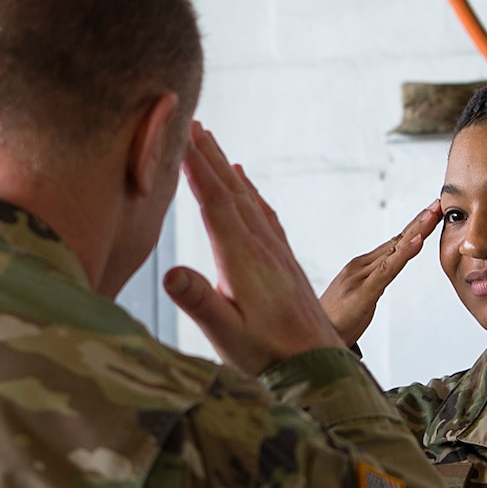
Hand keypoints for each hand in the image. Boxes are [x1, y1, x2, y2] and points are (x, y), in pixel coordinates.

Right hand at [165, 123, 344, 374]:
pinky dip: (247, 189)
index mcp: (243, 259)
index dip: (194, 168)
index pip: (214, 202)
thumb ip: (200, 303)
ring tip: (208, 140)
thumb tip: (169, 275)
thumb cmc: (268, 357)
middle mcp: (261, 247)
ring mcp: (274, 252)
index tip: (178, 135)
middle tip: (189, 120)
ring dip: (224, 166)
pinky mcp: (282, 260)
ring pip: (246, 197)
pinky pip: (262, 212)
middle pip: (229, 190)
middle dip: (207, 154)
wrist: (317, 368)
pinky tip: (242, 181)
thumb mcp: (227, 335)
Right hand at [319, 203, 441, 343]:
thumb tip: (387, 275)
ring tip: (432, 214)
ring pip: (395, 250)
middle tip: (438, 203)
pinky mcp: (363, 292)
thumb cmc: (335, 321)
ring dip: (416, 231)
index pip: (393, 243)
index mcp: (361, 267)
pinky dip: (403, 254)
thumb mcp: (360, 299)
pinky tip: (416, 242)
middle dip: (419, 221)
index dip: (414, 227)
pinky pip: (387, 270)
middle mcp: (360, 266)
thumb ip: (373, 284)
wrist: (309, 336)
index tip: (432, 211)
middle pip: (396, 240)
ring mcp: (360, 276)